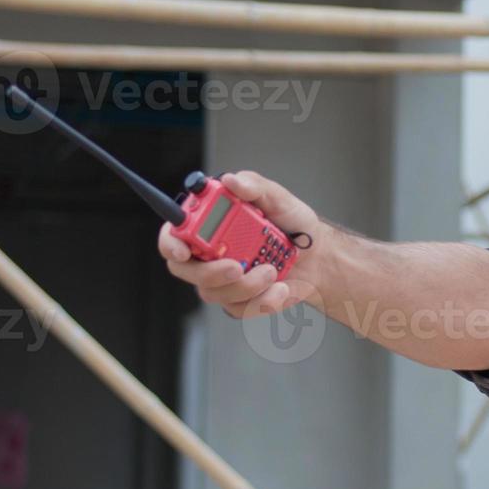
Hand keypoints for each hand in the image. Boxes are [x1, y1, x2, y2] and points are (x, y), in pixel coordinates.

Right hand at [158, 171, 328, 318]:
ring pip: (213, 292)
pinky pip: (239, 308)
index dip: (171, 243)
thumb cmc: (293, 224)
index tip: (184, 251)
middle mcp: (207, 252)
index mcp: (208, 223)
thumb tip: (231, 181)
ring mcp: (221, 279)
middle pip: (184, 269)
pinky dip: (263, 300)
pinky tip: (281, 287)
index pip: (173, 234)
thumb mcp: (278, 198)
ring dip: (246, 285)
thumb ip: (254, 186)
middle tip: (237, 267)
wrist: (317, 256)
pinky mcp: (238, 300)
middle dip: (209, 272)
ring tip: (272, 270)